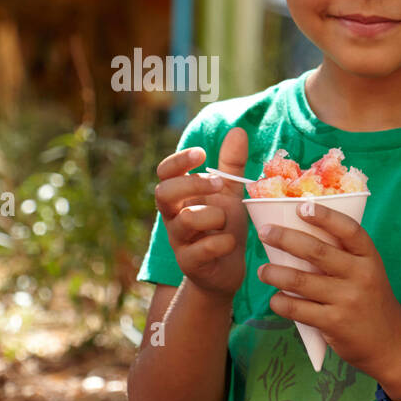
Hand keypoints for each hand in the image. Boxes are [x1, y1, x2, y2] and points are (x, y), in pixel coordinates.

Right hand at [154, 127, 248, 300]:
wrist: (227, 271)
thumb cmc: (223, 228)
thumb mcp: (228, 195)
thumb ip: (230, 166)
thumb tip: (237, 130)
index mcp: (180, 198)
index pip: (165, 173)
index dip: (178, 161)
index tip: (202, 153)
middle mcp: (173, 217)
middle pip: (163, 193)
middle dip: (191, 185)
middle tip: (217, 185)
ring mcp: (179, 241)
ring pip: (185, 221)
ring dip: (212, 215)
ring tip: (226, 221)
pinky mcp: (191, 264)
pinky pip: (202, 249)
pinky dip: (221, 242)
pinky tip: (230, 242)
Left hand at [256, 199, 400, 380]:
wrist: (390, 344)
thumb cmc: (371, 302)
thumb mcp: (368, 274)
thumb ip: (344, 258)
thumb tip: (299, 237)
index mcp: (370, 259)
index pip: (349, 230)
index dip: (325, 216)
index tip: (302, 206)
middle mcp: (361, 276)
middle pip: (317, 251)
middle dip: (285, 239)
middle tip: (265, 233)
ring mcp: (347, 300)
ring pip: (299, 281)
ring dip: (274, 273)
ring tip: (263, 271)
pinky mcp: (333, 323)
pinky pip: (296, 309)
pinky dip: (280, 302)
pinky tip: (276, 300)